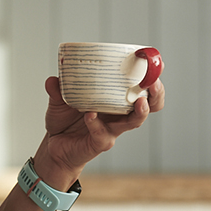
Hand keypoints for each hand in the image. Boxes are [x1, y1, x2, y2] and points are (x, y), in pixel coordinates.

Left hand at [32, 75, 164, 187]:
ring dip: (141, 111)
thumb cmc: (65, 121)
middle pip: (150, 105)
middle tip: (152, 83)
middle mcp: (118, 115)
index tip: (156, 63)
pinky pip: (103, 134)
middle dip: (156, 94)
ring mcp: (112, 130)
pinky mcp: (100, 143)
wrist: (54, 147)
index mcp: (115, 100)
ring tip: (139, 102)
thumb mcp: (60, 101)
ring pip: (134, 122)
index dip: (152, 77)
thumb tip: (53, 79)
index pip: (141, 88)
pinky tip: (89, 115)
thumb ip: (58, 90)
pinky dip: (96, 123)